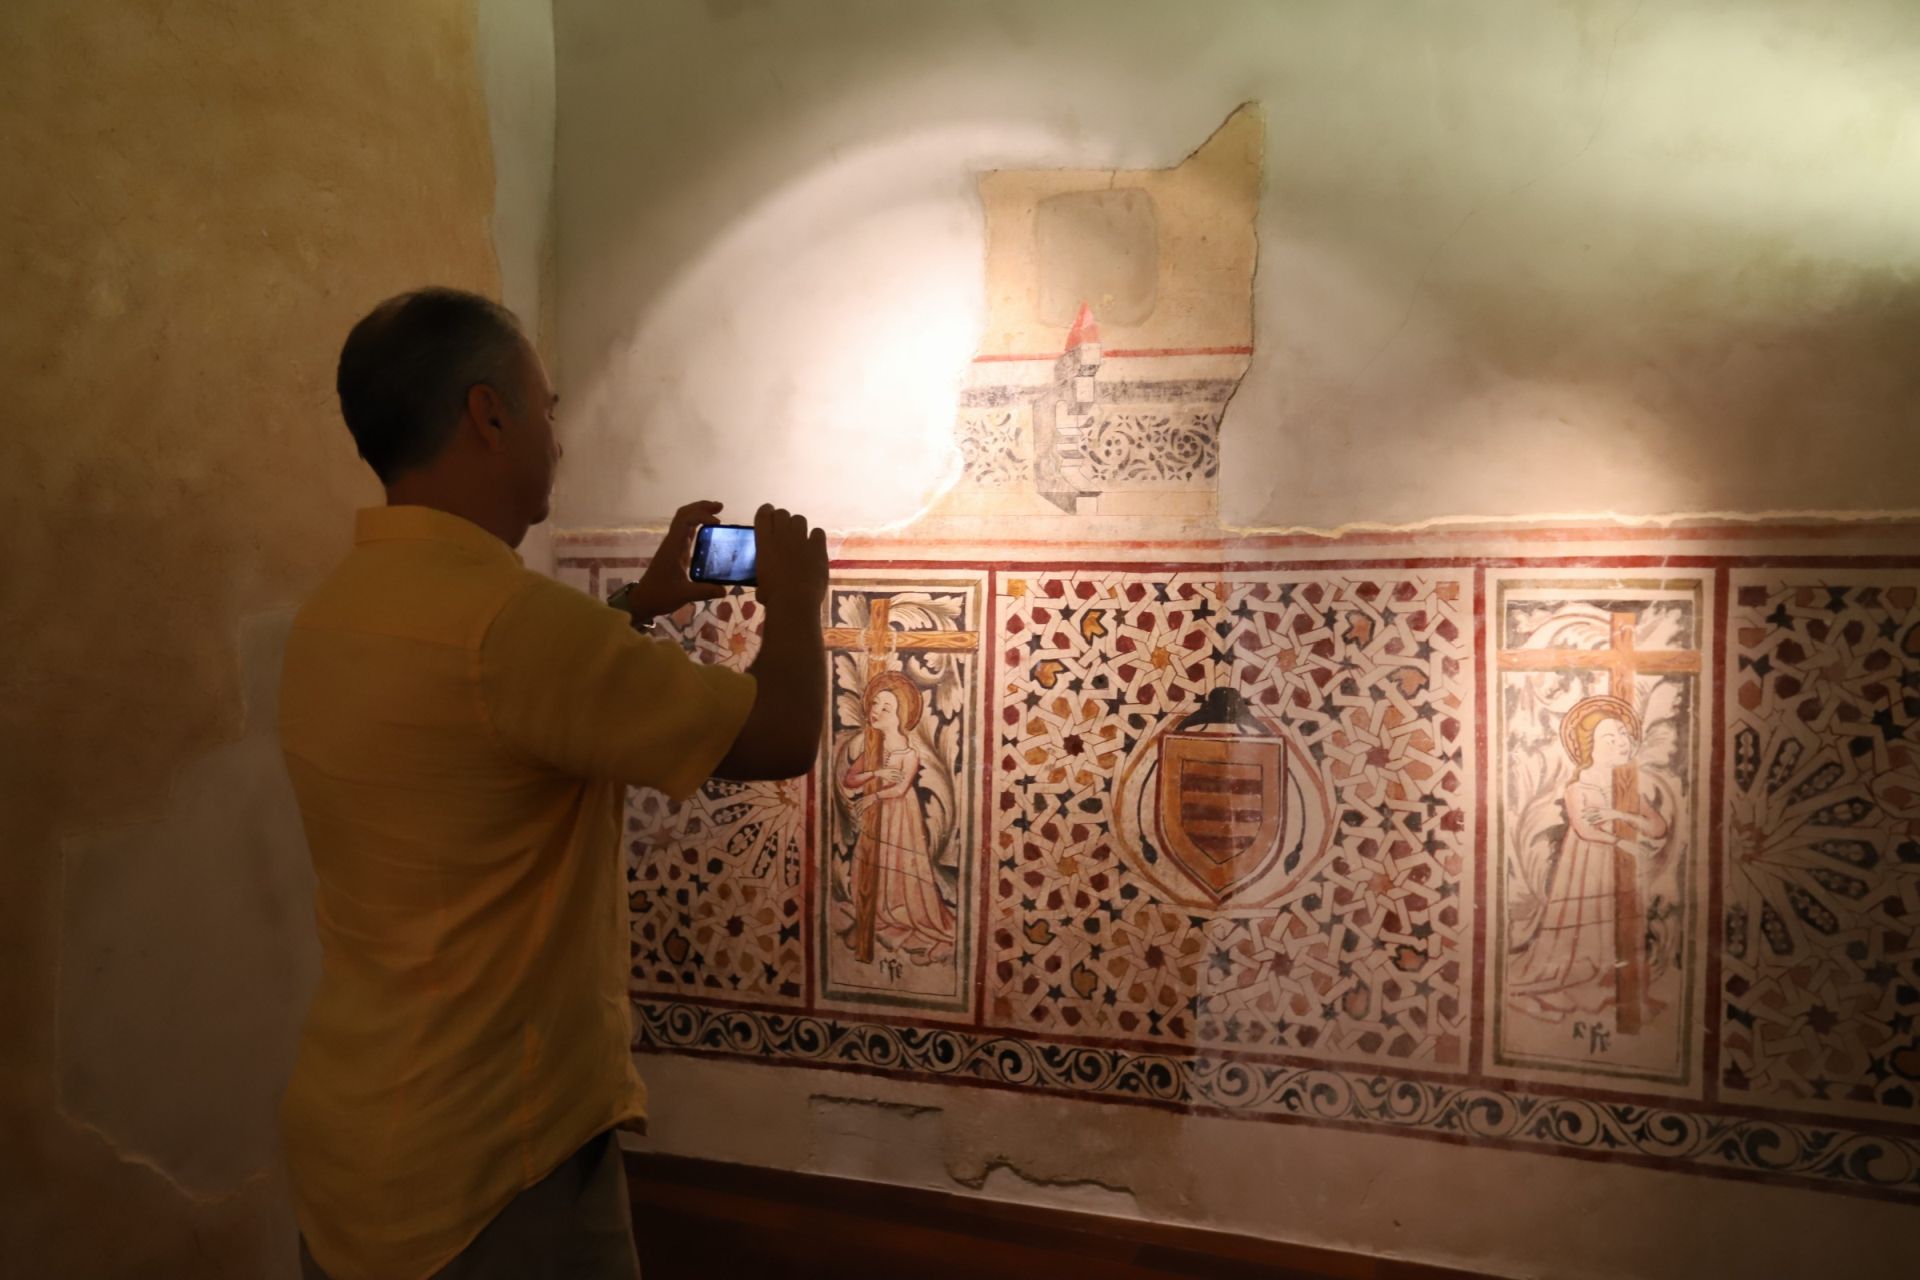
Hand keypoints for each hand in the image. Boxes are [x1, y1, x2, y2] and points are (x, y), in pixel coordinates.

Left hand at [619, 499, 729, 623]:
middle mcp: (672, 542)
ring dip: (699, 513)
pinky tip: (708, 529)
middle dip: (701, 507)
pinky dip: (697, 525)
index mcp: (673, 547)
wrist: (643, 600)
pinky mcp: (675, 551)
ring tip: (717, 513)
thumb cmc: (660, 595)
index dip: (702, 516)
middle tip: (720, 507)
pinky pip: (685, 531)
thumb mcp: (684, 594)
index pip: (685, 520)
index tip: (718, 523)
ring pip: (684, 520)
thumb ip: (705, 591)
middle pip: (684, 514)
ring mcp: (673, 546)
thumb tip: (725, 589)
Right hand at [750, 502, 828, 612]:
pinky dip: (815, 537)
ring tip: (799, 539)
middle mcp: (782, 536)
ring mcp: (801, 540)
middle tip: (784, 532)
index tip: (768, 514)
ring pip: (800, 519)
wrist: (795, 601)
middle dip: (783, 520)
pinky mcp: (818, 548)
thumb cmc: (772, 596)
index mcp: (764, 543)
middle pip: (782, 513)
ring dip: (798, 526)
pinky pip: (818, 532)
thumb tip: (765, 586)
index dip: (766, 511)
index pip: (763, 514)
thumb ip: (765, 574)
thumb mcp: (760, 581)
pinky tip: (814, 547)